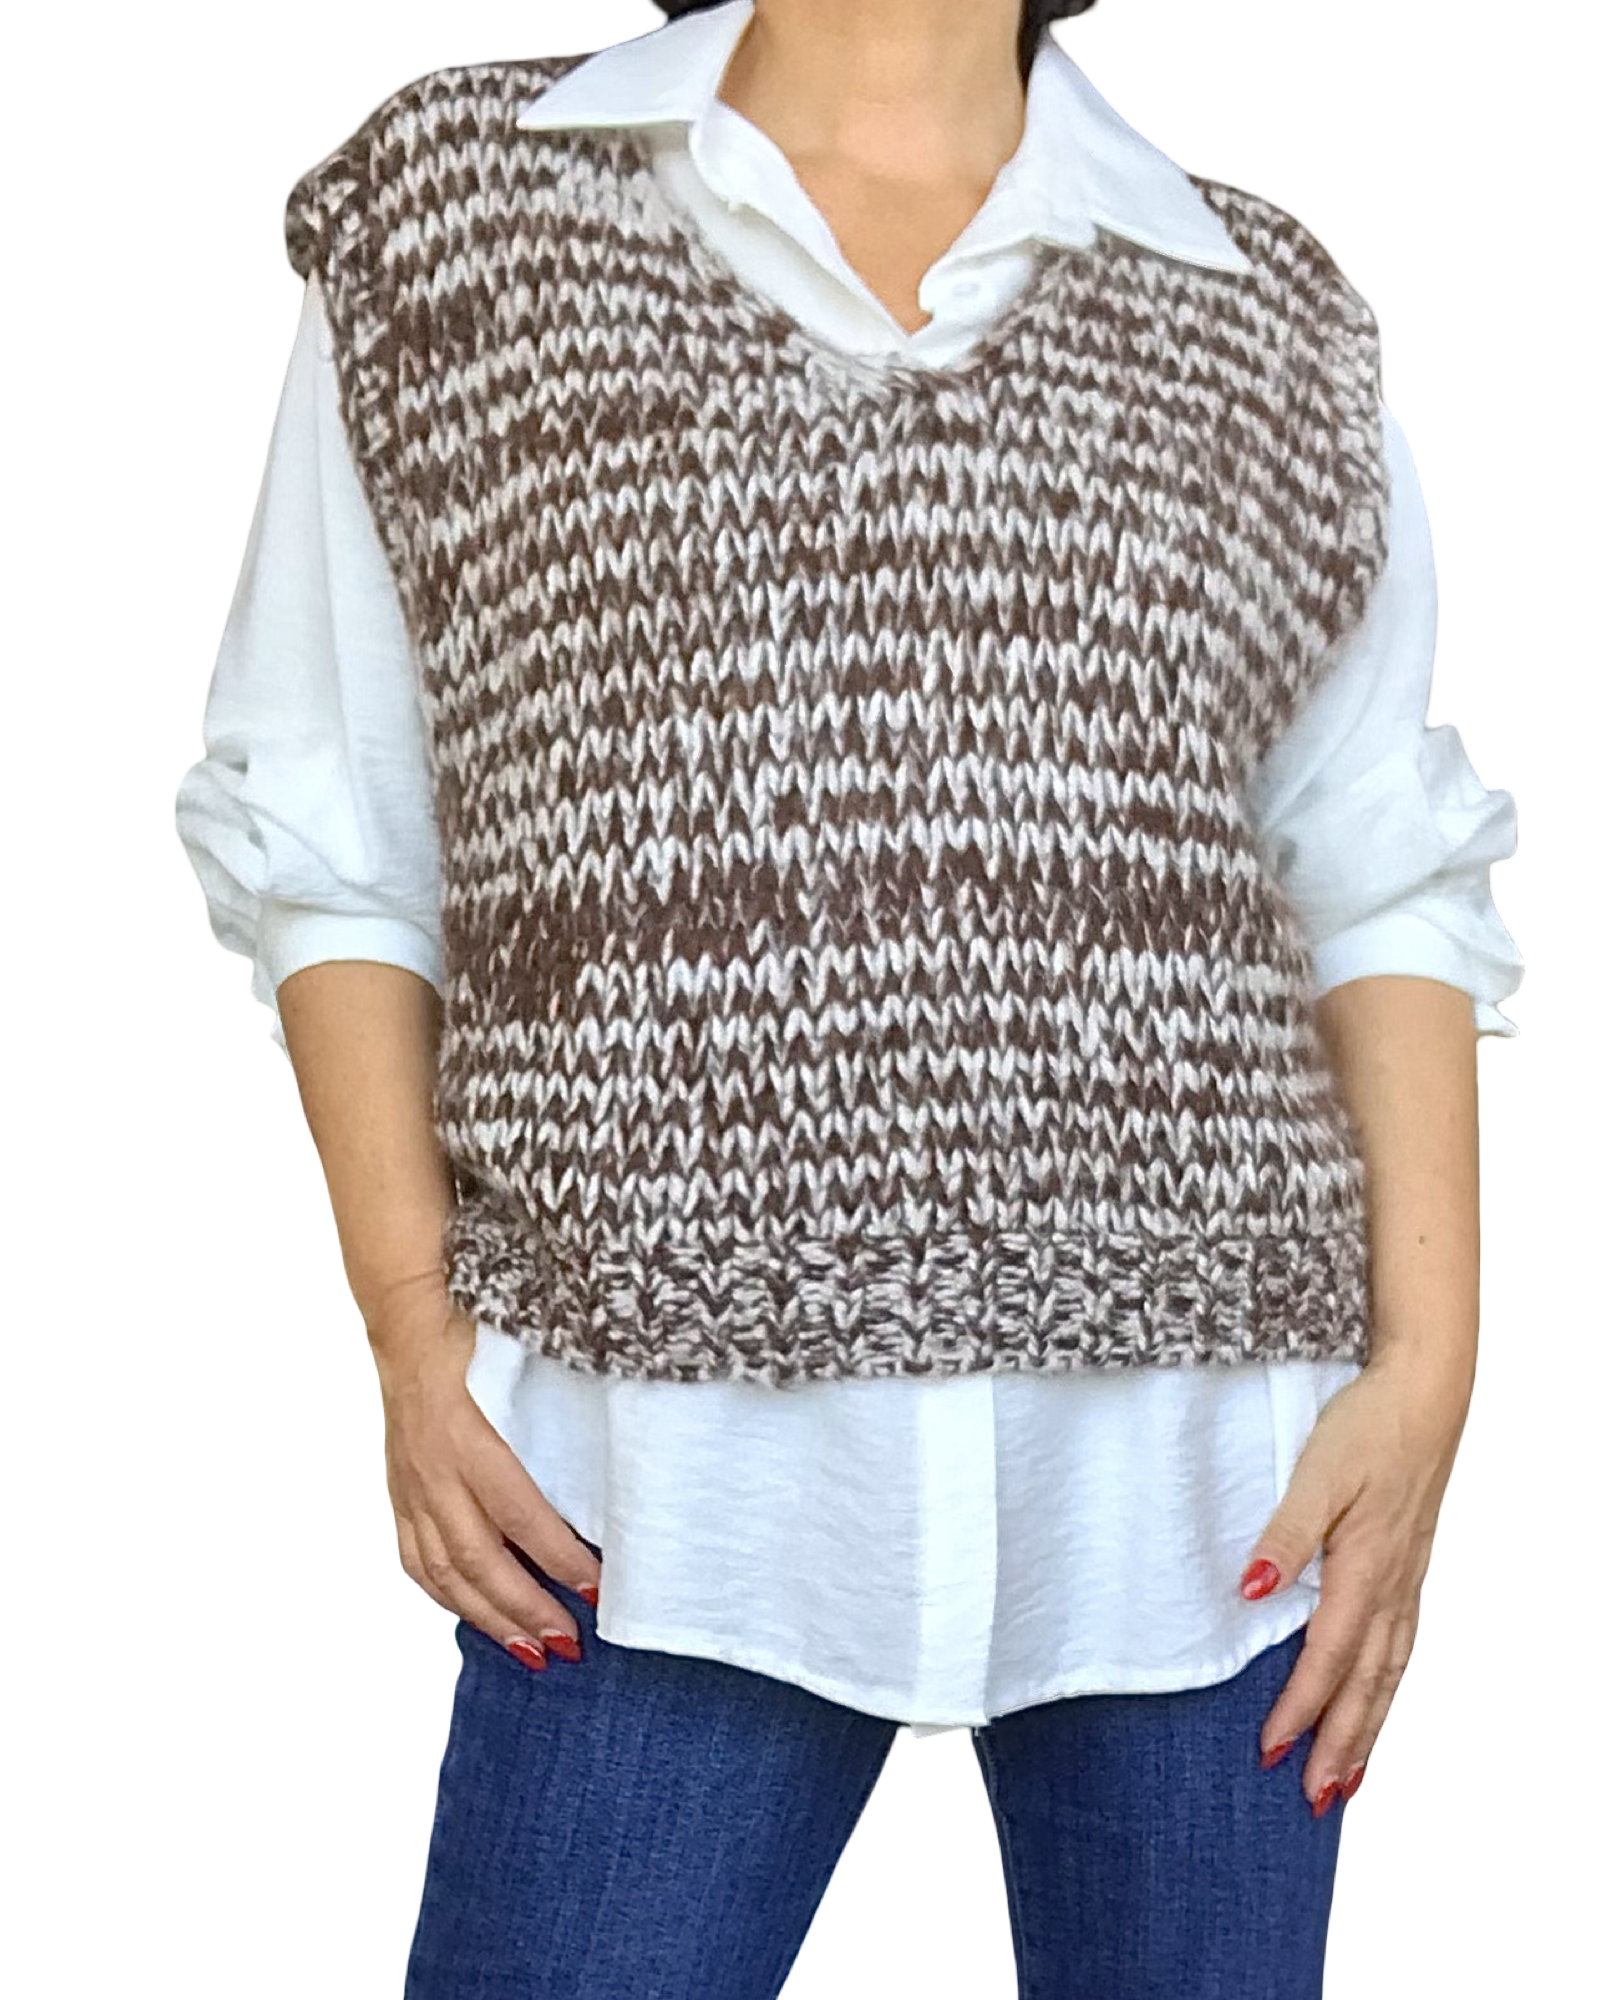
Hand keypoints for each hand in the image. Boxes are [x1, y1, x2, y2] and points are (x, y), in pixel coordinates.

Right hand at [367, 1279, 601, 1670]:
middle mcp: (433, 1471)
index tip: (598, 1586)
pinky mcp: (398, 1494)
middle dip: (527, 1607)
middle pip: (480, 1559)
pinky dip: (447, 1597)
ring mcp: (410, 1487)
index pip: (519, 1514)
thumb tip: (616, 1454)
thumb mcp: (521, 1361)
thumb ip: (557, 1409)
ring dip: (489, 1618)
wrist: (406, 1322)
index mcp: (467, 1437)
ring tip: (531, 1652)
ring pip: (445, 1571)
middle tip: (570, 1643)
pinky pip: (417, 1560)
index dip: (558, 1557)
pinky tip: (477, 1618)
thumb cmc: (473, 1335)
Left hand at [1238, 1351, 1471, 1812]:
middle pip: (1366, 1684)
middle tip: (1313, 1800)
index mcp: (1364, 1569)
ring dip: (1368, 1728)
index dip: (1298, 1709)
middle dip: (1339, 1745)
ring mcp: (1406, 1579)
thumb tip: (1251, 1588)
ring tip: (1347, 1778)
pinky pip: (1400, 1645)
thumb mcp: (1317, 1472)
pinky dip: (1387, 1687)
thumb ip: (1284, 1533)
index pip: (1326, 1659)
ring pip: (1388, 1672)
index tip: (1268, 1751)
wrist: (1424, 1393)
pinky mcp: (1408, 1566)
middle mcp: (1391, 1585)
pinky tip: (1376, 1699)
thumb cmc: (1367, 1426)